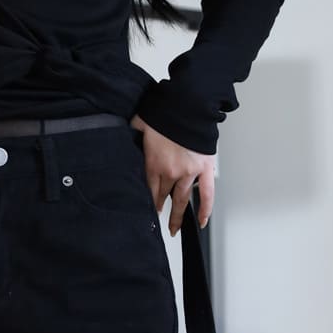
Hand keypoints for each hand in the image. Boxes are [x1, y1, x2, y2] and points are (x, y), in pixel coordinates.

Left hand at [129, 115, 214, 236]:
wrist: (190, 103)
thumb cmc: (167, 110)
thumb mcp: (141, 122)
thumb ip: (134, 131)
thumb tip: (125, 132)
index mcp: (154, 163)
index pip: (149, 190)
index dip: (147, 202)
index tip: (147, 210)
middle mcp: (171, 172)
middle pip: (163, 196)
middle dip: (159, 208)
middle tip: (157, 218)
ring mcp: (189, 172)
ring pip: (182, 200)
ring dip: (177, 216)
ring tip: (174, 229)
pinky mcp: (205, 168)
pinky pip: (207, 193)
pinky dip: (205, 208)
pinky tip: (202, 221)